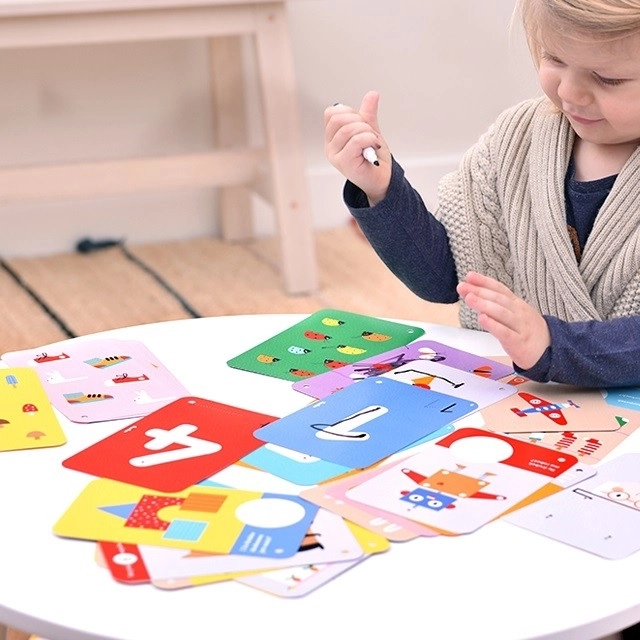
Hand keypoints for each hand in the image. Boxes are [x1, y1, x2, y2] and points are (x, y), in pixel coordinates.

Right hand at [324, 90, 391, 204]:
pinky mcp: (344, 163)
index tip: (363, 123)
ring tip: (374, 142)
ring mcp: (335, 156)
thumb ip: (368, 114)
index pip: (332, 113)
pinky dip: (370, 139)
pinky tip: (374, 147)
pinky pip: (356, 140)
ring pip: (349, 129)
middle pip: (338, 119)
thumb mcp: (370, 131)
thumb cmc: (373, 158)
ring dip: (368, 131)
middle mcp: (330, 147)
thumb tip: (372, 94)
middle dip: (359, 120)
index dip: (349, 112)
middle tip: (370, 133)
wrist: (382, 179)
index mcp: (332, 138)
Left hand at [456, 271, 550, 369]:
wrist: (550, 350)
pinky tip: (482, 319)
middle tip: (463, 286)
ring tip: (469, 298)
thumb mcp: (514, 314)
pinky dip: (493, 325)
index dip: (484, 281)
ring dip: (484, 304)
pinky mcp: (519, 342)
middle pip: (498, 299)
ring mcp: (520, 326)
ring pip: (501, 313)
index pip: (499, 289)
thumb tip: (474, 295)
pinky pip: (505, 332)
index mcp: (516, 304)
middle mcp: (518, 312)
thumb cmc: (526, 331)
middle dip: (479, 291)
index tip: (469, 276)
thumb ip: (495, 305)